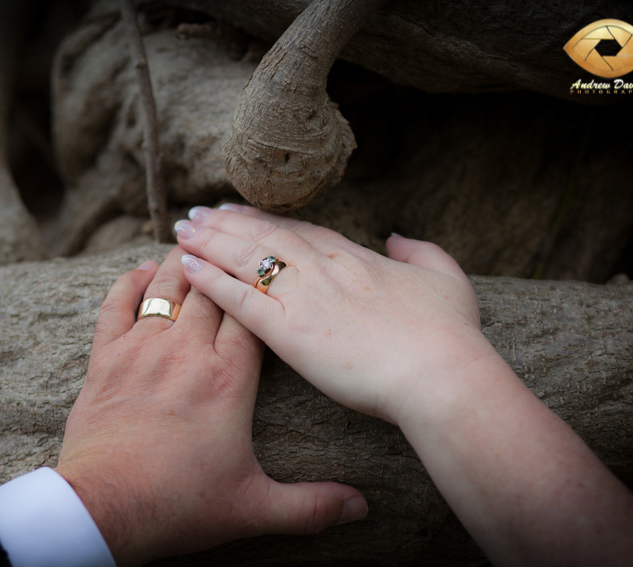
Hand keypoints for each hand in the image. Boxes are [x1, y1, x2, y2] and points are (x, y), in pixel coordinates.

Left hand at [55, 246, 366, 565]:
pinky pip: (117, 304)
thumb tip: (362, 509)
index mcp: (229, 378)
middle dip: (226, 263)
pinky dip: (130, 282)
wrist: (106, 510)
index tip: (274, 270)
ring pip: (169, 287)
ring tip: (196, 240)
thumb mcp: (254, 507)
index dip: (263, 288)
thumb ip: (311, 506)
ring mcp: (144, 350)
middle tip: (237, 239)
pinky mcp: (106, 359)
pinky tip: (143, 270)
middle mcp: (188, 352)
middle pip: (213, 289)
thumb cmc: (180, 505)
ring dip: (182, 262)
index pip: (253, 313)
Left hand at [174, 205, 495, 424]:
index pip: (300, 231)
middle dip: (228, 222)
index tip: (242, 211)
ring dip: (210, 242)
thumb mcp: (447, 279)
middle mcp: (322, 269)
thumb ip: (421, 251)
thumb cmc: (449, 334)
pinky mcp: (289, 330)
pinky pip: (240, 299)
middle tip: (198, 213)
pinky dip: (212, 281)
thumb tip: (397, 237)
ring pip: (246, 258)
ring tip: (183, 231)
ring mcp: (304, 296)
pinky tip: (189, 268)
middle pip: (264, 236)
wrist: (440, 373)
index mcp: (354, 258)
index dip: (267, 220)